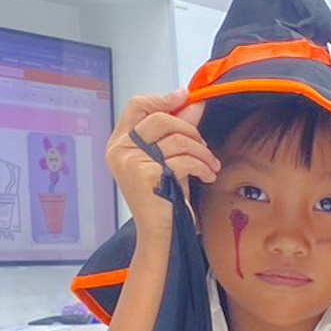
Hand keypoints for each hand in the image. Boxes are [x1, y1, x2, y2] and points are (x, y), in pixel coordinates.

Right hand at [107, 91, 215, 224]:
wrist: (161, 234)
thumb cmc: (164, 197)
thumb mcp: (169, 158)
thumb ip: (177, 129)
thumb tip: (194, 101)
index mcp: (120, 143)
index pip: (137, 106)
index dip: (162, 99)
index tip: (186, 96)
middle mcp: (120, 151)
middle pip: (160, 119)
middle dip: (190, 130)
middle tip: (205, 147)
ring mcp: (131, 162)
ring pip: (176, 139)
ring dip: (202, 152)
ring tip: (210, 165)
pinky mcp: (146, 174)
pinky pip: (184, 159)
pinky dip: (202, 167)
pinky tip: (207, 176)